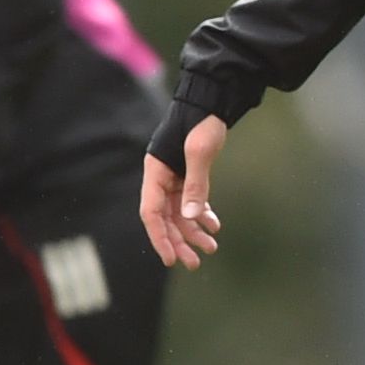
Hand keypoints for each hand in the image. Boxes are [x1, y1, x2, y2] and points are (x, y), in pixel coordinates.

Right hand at [141, 116, 226, 269]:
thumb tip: (191, 218)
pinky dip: (201, 215)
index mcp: (156, 172)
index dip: (160, 238)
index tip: (171, 259)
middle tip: (195, 263)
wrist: (213, 100)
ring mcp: (175, 177)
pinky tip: (213, 226)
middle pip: (166, 218)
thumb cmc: (203, 121)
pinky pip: (191, 202)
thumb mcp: (200, 152)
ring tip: (211, 248)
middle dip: (179, 241)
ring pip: (180, 213)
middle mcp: (161, 177)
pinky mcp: (188, 175)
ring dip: (193, 231)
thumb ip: (196, 185)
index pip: (151, 213)